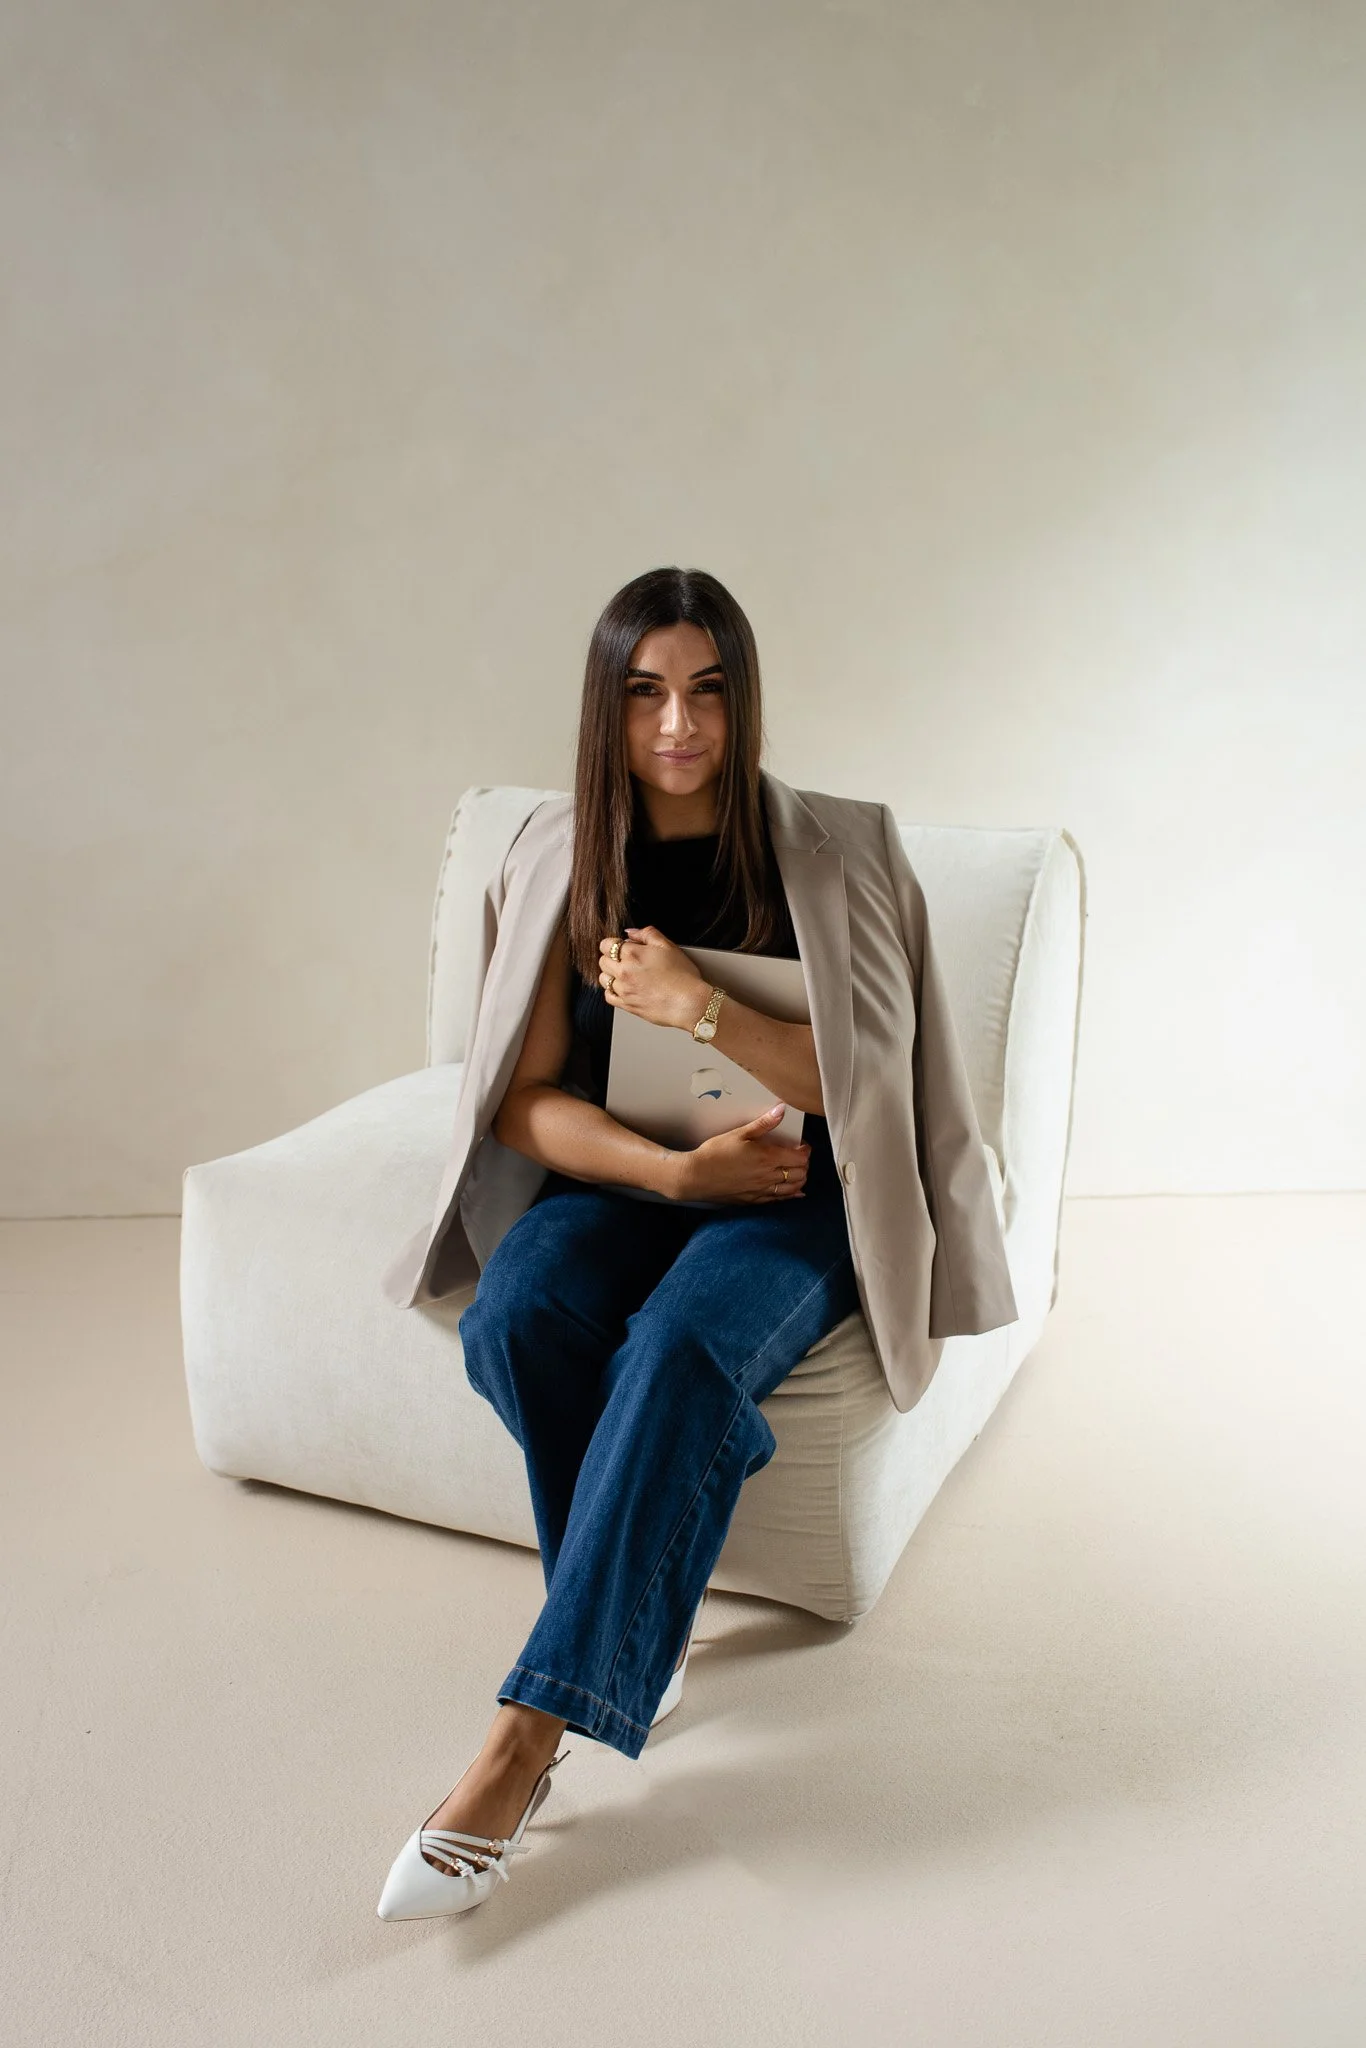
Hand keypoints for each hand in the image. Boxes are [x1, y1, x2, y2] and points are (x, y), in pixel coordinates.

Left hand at [598, 925, 710, 1032]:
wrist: (689, 1002)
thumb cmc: (683, 977)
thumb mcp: (668, 946)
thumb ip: (647, 934)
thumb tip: (631, 933)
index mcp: (633, 955)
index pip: (606, 944)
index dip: (613, 944)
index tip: (622, 947)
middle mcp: (624, 972)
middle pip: (602, 961)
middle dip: (611, 958)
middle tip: (624, 960)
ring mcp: (624, 990)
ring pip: (603, 979)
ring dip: (610, 974)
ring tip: (624, 974)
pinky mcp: (627, 1005)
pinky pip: (608, 996)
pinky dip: (612, 991)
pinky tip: (622, 988)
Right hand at [671, 1103, 811, 1203]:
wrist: (696, 1177)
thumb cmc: (715, 1153)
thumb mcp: (739, 1133)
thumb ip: (763, 1124)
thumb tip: (782, 1110)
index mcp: (767, 1158)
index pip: (799, 1157)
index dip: (805, 1150)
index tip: (802, 1144)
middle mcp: (768, 1176)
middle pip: (800, 1174)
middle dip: (804, 1164)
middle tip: (799, 1156)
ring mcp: (762, 1191)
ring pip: (793, 1189)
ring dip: (800, 1179)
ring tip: (798, 1171)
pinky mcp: (754, 1200)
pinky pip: (779, 1200)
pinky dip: (791, 1195)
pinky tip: (795, 1192)